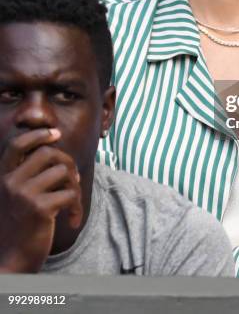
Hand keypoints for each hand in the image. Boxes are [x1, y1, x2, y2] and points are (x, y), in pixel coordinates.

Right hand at [0, 128, 81, 272]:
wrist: (12, 259)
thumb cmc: (21, 225)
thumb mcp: (18, 195)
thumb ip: (30, 174)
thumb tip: (59, 154)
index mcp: (3, 177)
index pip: (17, 144)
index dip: (37, 134)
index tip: (55, 133)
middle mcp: (10, 182)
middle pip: (49, 153)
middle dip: (68, 163)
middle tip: (74, 180)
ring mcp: (23, 194)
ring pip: (63, 172)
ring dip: (75, 187)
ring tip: (72, 203)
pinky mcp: (39, 208)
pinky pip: (71, 194)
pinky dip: (77, 207)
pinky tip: (73, 220)